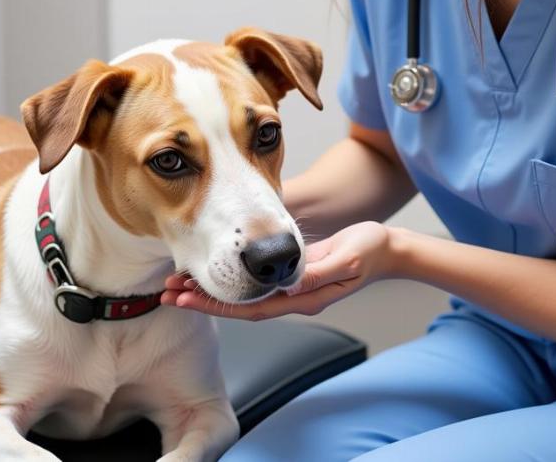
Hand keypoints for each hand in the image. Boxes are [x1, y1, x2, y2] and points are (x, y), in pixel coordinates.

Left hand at [161, 221, 398, 319]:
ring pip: (242, 294)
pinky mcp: (292, 272)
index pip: (250, 307)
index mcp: (303, 298)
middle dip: (202, 300)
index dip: (216, 304)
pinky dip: (230, 277)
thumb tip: (287, 285)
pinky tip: (215, 270)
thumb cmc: (369, 251)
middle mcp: (292, 297)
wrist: (387, 248)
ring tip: (179, 282)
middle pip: (239, 305)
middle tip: (167, 291)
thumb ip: (317, 274)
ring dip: (211, 289)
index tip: (185, 297)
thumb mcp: (346, 260)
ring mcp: (292, 287)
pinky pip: (254, 281)